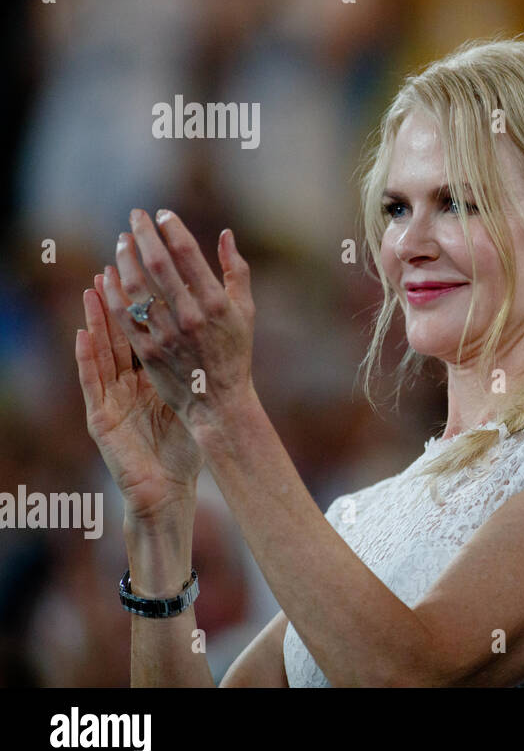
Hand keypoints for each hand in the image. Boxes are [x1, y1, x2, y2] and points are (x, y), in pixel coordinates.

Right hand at [76, 273, 202, 522]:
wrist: (167, 489)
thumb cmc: (181, 447)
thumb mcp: (192, 400)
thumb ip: (198, 366)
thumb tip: (214, 334)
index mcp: (150, 376)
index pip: (146, 330)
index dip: (146, 301)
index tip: (149, 267)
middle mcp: (126, 383)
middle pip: (120, 333)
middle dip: (118, 298)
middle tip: (115, 261)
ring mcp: (111, 398)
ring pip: (101, 351)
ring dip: (96, 318)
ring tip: (94, 286)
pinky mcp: (101, 418)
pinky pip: (91, 382)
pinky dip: (86, 357)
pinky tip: (82, 334)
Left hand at [103, 209, 254, 432]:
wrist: (218, 400)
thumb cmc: (234, 351)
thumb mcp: (246, 311)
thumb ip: (237, 271)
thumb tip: (226, 234)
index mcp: (216, 303)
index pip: (188, 255)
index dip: (172, 229)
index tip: (162, 214)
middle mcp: (190, 316)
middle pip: (158, 265)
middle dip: (144, 235)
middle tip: (135, 216)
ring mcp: (166, 334)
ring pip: (136, 287)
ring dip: (125, 259)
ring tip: (122, 241)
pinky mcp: (147, 351)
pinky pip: (123, 315)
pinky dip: (113, 291)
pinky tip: (109, 274)